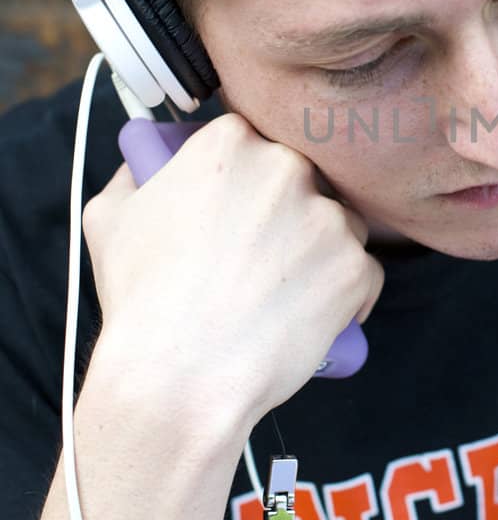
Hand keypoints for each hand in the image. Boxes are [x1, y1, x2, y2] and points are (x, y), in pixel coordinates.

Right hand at [81, 112, 384, 433]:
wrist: (178, 377)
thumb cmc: (140, 301)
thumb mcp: (110, 219)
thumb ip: (132, 173)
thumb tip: (145, 163)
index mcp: (230, 143)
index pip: (257, 141)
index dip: (251, 178)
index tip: (242, 208)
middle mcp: (287, 168)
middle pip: (304, 180)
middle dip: (290, 212)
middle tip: (263, 257)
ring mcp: (327, 218)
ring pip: (340, 224)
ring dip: (323, 250)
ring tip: (283, 294)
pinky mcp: (355, 268)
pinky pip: (365, 273)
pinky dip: (349, 295)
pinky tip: (317, 317)